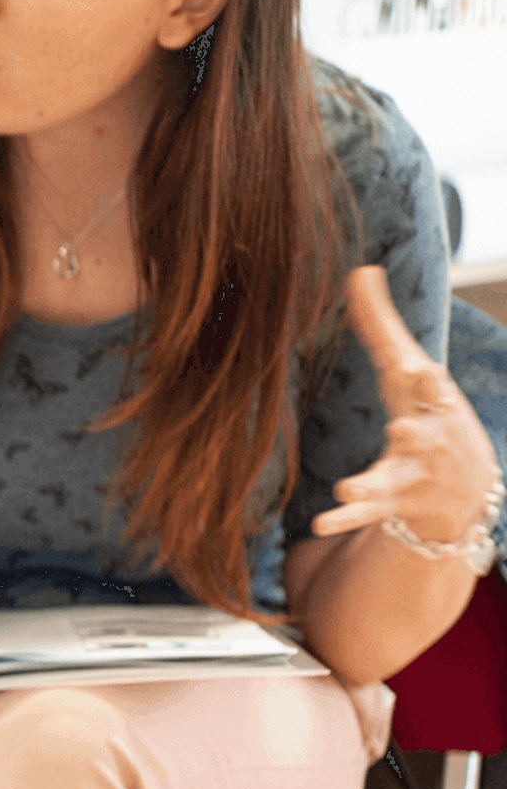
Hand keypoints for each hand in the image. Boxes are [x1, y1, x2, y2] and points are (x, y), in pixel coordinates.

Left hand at [312, 266, 500, 542]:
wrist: (468, 491)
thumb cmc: (430, 414)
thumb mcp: (411, 371)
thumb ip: (381, 324)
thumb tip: (361, 268)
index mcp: (432, 404)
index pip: (431, 387)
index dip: (423, 377)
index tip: (414, 367)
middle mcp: (427, 440)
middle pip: (421, 435)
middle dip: (414, 432)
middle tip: (401, 427)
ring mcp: (413, 476)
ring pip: (391, 481)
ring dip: (369, 485)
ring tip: (347, 488)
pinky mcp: (393, 505)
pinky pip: (367, 514)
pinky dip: (345, 517)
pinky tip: (320, 520)